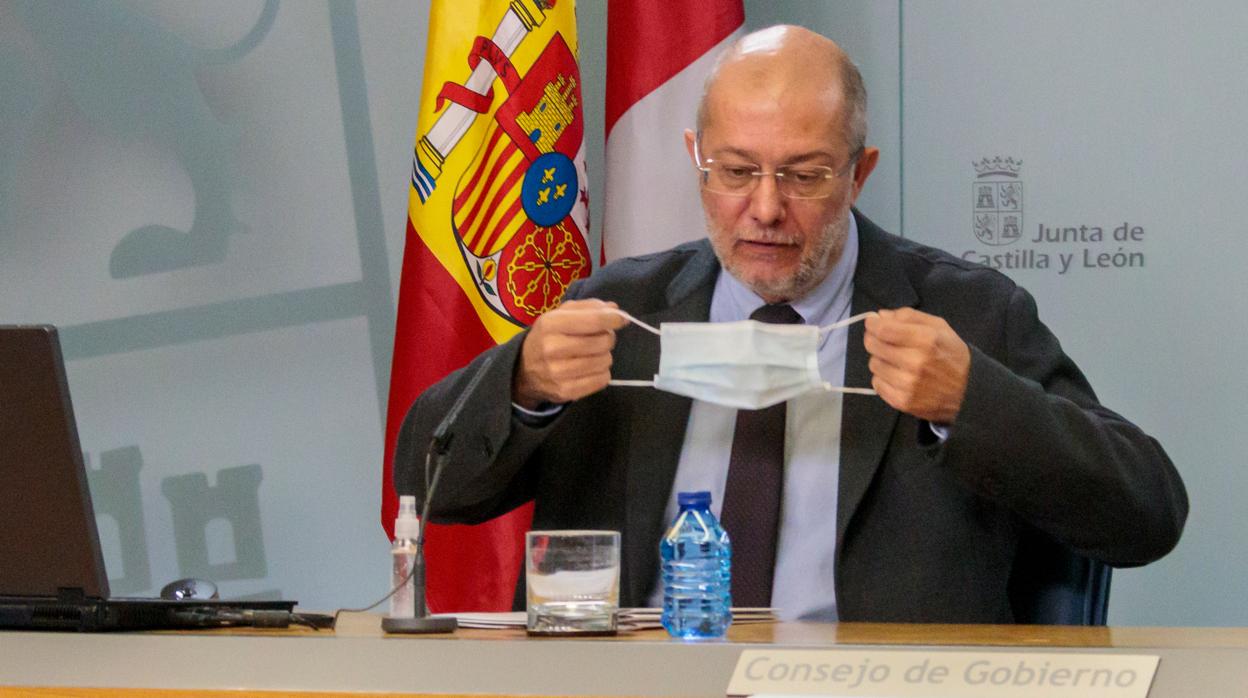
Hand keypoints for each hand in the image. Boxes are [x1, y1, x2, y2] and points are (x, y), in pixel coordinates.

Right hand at [513, 299, 629, 408]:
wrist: (524, 369)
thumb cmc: (548, 336)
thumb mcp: (560, 314)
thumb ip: (589, 308)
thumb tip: (615, 310)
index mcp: (551, 324)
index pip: (593, 320)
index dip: (613, 319)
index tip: (621, 319)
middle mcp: (552, 348)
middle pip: (603, 342)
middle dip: (607, 338)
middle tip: (598, 338)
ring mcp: (558, 373)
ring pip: (605, 361)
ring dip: (604, 356)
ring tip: (591, 354)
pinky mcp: (566, 392)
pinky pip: (602, 380)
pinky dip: (601, 373)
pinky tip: (590, 369)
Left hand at [863, 308, 970, 423]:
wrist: (968, 391)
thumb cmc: (952, 355)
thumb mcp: (939, 327)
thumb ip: (909, 316)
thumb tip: (880, 316)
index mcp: (926, 340)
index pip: (883, 330)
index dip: (873, 324)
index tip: (872, 323)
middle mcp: (915, 362)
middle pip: (874, 346)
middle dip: (874, 339)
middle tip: (882, 340)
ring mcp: (908, 384)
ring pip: (874, 365)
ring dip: (880, 360)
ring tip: (896, 360)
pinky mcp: (902, 402)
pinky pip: (877, 384)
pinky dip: (883, 378)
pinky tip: (897, 376)